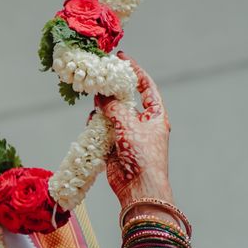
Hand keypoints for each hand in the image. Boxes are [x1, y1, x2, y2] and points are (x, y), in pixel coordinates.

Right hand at [94, 52, 172, 206]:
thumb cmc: (143, 156)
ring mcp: (128, 136)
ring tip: (92, 100)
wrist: (139, 188)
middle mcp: (143, 124)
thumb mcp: (129, 125)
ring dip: (102, 110)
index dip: (134, 71)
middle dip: (112, 90)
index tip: (121, 58)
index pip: (146, 87)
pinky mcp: (115, 147)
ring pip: (112, 115)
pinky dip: (96, 126)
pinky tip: (91, 122)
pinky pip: (103, 131)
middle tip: (99, 78)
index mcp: (155, 116)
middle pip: (126, 100)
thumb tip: (101, 94)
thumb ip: (113, 107)